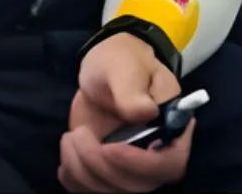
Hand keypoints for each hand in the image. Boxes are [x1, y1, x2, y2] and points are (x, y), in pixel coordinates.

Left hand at [59, 34, 190, 192]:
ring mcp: (133, 167)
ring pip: (112, 191)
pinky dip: (74, 178)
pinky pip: (91, 191)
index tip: (111, 149)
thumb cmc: (122, 61)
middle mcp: (157, 153)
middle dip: (102, 166)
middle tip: (78, 135)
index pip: (170, 163)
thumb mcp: (126, 67)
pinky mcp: (109, 172)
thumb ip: (132, 90)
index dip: (141, 165)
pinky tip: (69, 152)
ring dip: (83, 171)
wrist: (105, 69)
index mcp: (172, 126)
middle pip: (138, 185)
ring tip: (70, 137)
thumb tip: (144, 112)